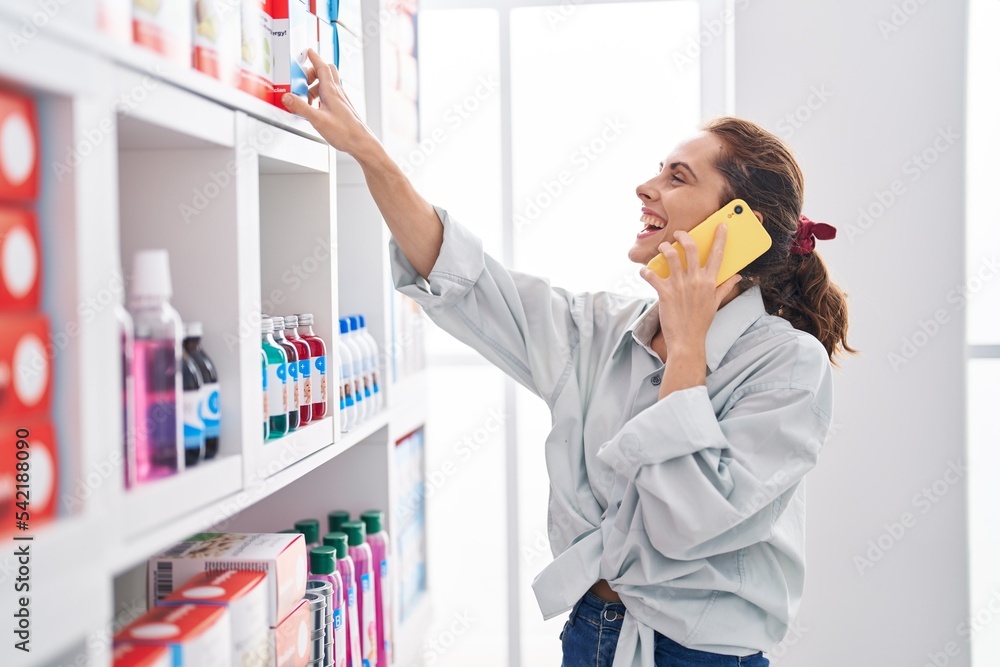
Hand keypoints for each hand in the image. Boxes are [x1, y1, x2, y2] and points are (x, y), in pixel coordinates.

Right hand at [281, 49, 377, 156]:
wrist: (361, 143)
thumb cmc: (345, 132)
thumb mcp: (317, 119)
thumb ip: (300, 107)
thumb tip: (287, 97)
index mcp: (331, 91)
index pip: (322, 67)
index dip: (314, 57)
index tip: (308, 51)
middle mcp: (338, 93)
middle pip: (326, 72)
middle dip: (314, 72)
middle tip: (303, 79)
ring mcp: (341, 100)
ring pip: (328, 84)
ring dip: (315, 87)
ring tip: (306, 99)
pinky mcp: (343, 108)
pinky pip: (330, 96)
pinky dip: (321, 97)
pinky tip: (316, 108)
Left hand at [639, 224, 741, 357]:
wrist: (687, 341)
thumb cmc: (701, 322)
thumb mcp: (716, 303)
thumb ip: (725, 287)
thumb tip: (738, 276)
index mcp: (710, 282)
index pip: (718, 254)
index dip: (720, 237)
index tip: (721, 225)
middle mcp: (695, 280)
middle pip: (692, 248)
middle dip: (683, 236)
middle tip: (678, 233)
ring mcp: (680, 286)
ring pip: (671, 256)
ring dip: (664, 248)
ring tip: (662, 248)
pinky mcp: (665, 293)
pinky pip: (652, 275)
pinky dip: (646, 271)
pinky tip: (644, 271)